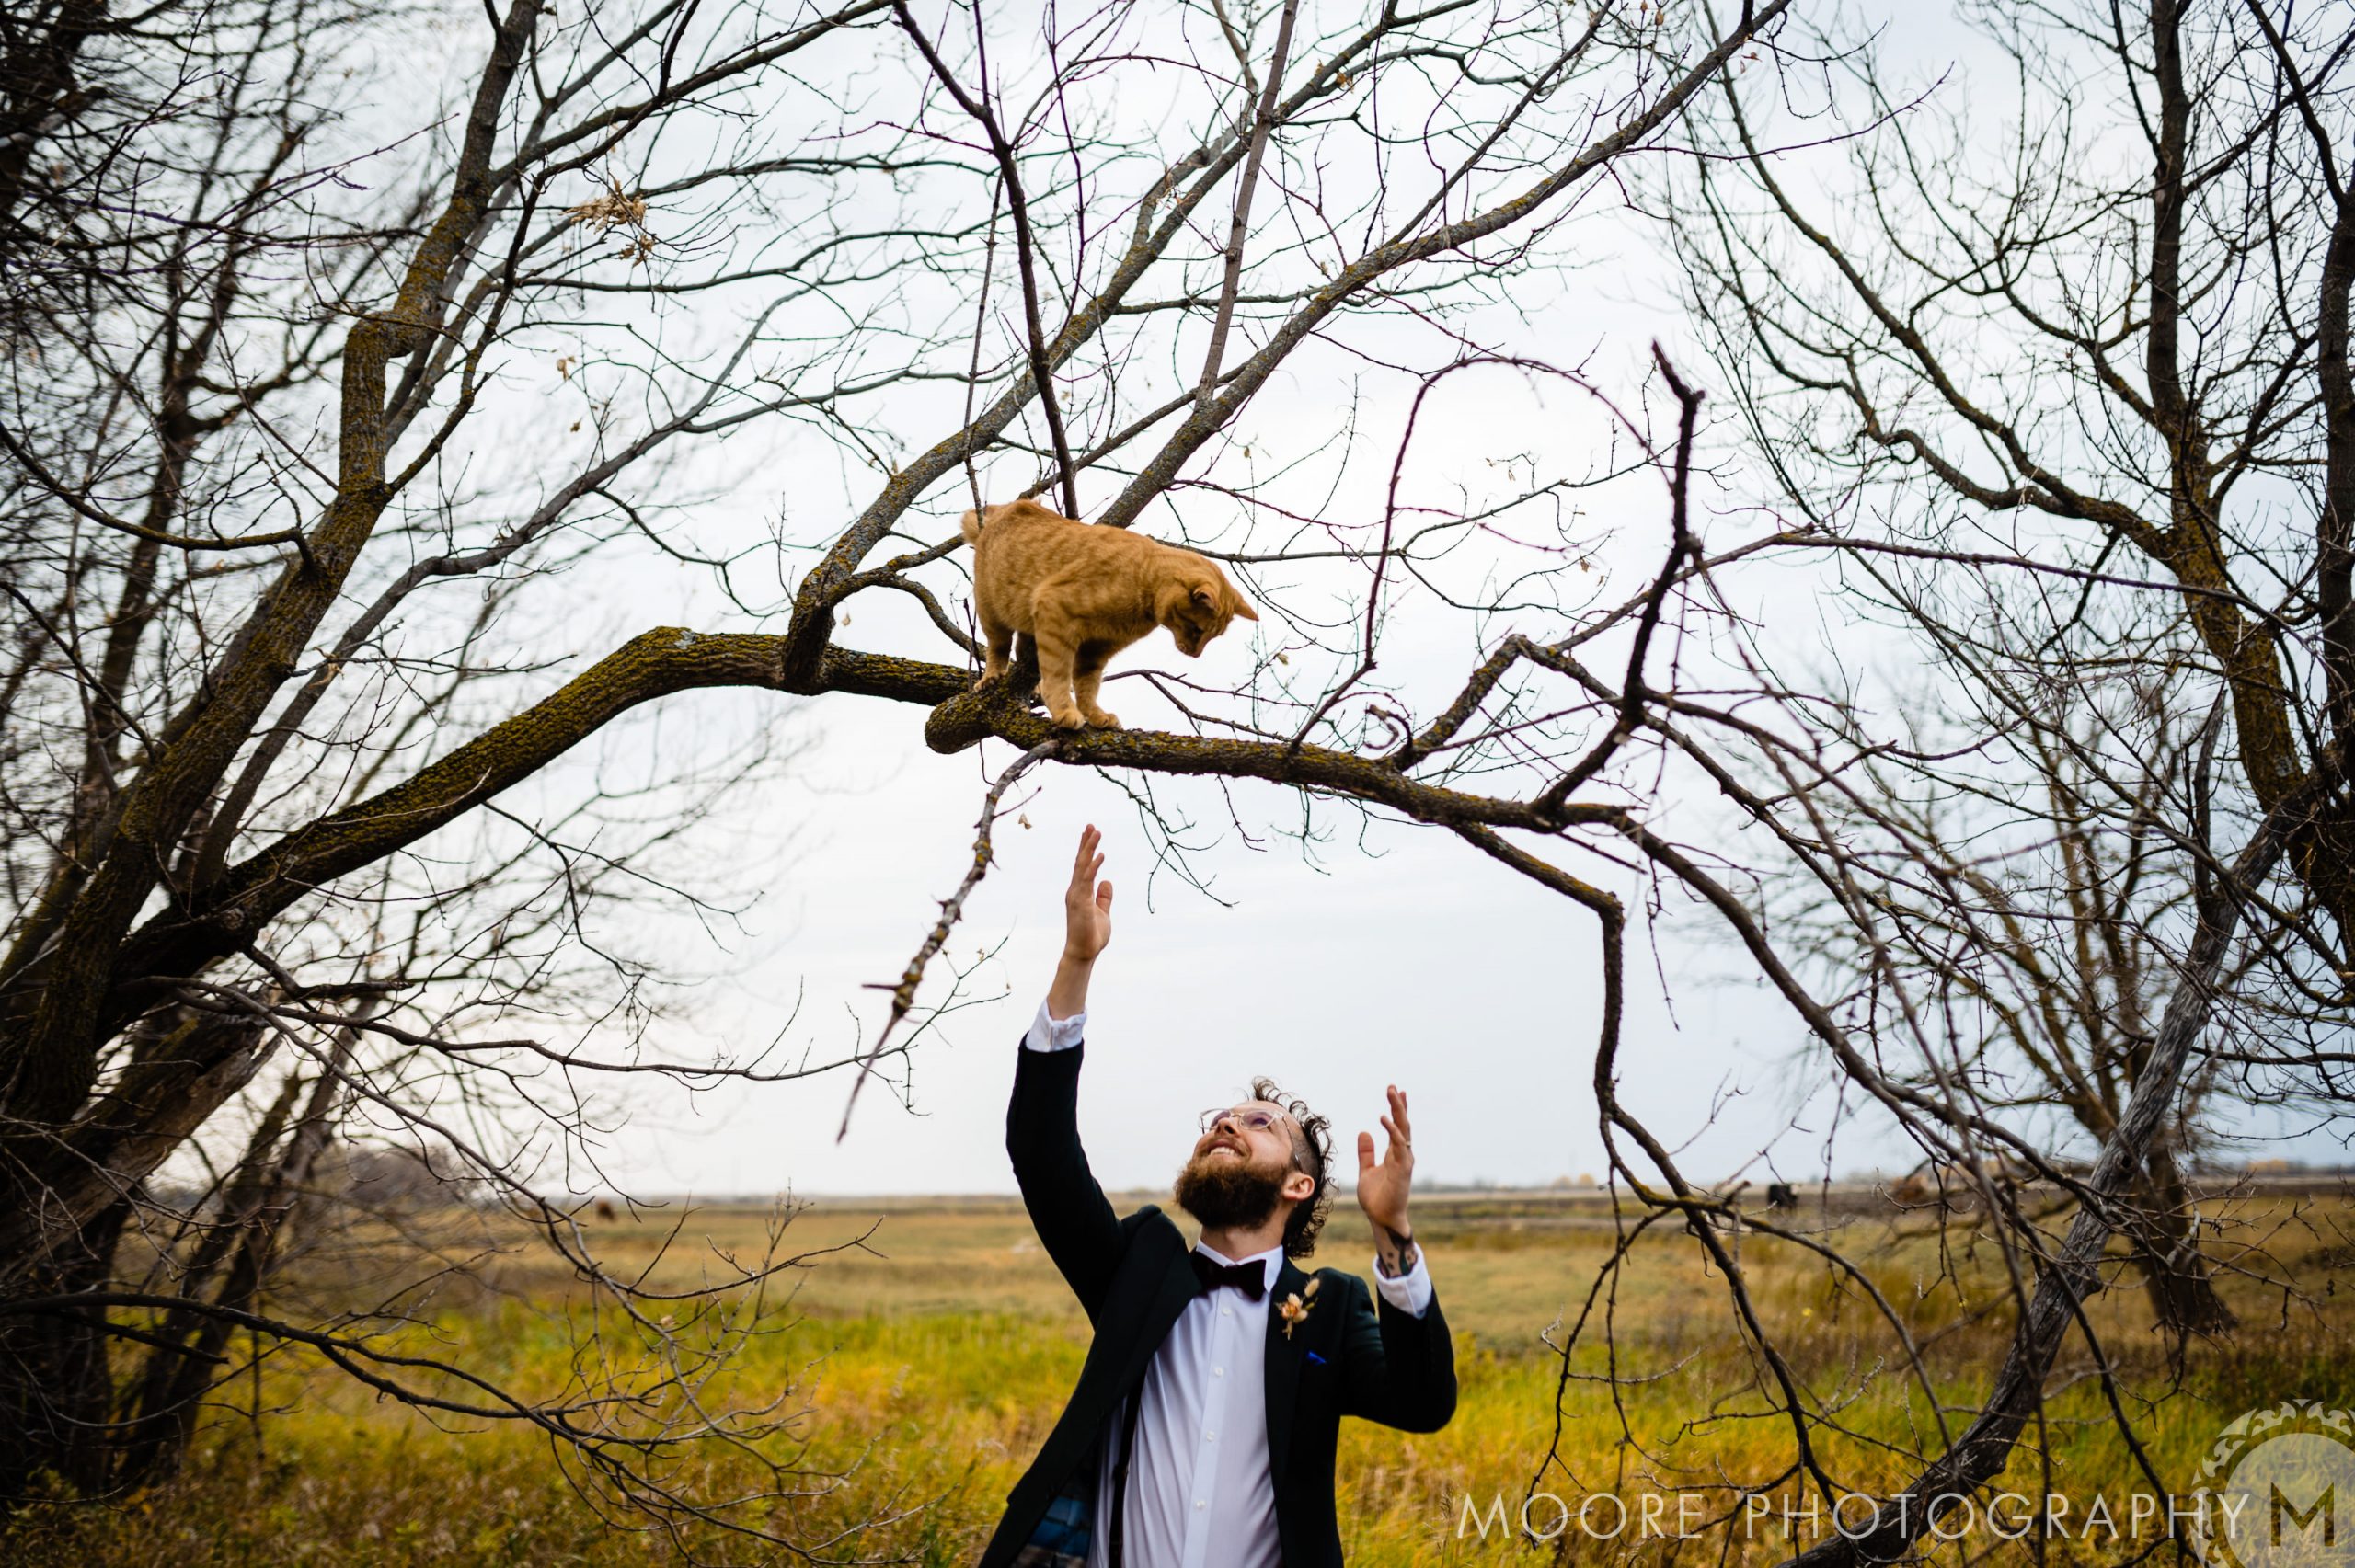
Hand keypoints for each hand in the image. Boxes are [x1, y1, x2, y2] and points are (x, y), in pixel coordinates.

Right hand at [1063, 824, 1112, 961]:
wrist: (1083, 953)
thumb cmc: (1092, 935)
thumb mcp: (1102, 912)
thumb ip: (1104, 897)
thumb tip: (1107, 881)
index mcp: (1080, 892)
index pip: (1082, 866)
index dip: (1086, 849)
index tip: (1090, 832)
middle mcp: (1075, 890)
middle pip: (1080, 862)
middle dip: (1086, 843)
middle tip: (1091, 825)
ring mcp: (1076, 895)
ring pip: (1082, 867)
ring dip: (1089, 848)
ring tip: (1096, 832)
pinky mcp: (1081, 902)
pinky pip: (1087, 880)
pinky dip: (1094, 866)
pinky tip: (1101, 855)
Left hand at [1356, 1085, 1415, 1271]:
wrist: (1382, 1218)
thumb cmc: (1376, 1198)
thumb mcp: (1366, 1170)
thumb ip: (1366, 1152)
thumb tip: (1363, 1132)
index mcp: (1394, 1154)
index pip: (1398, 1127)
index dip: (1398, 1110)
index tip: (1396, 1092)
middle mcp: (1402, 1155)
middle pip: (1403, 1124)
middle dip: (1399, 1105)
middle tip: (1393, 1087)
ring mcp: (1404, 1161)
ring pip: (1403, 1130)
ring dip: (1398, 1111)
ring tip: (1393, 1093)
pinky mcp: (1402, 1169)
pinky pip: (1399, 1146)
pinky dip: (1392, 1131)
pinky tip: (1384, 1118)